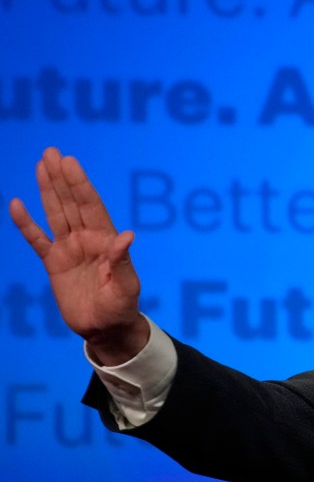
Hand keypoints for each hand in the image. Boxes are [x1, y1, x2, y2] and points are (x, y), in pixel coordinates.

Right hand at [9, 147, 148, 364]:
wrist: (105, 329)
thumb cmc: (121, 307)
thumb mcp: (126, 286)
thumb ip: (123, 261)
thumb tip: (127, 235)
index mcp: (105, 241)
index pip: (91, 206)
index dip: (80, 185)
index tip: (70, 162)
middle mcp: (87, 239)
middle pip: (71, 203)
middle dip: (63, 178)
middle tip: (52, 153)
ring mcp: (69, 249)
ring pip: (55, 213)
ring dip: (48, 190)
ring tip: (41, 165)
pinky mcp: (53, 263)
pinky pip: (36, 239)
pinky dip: (26, 224)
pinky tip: (16, 204)